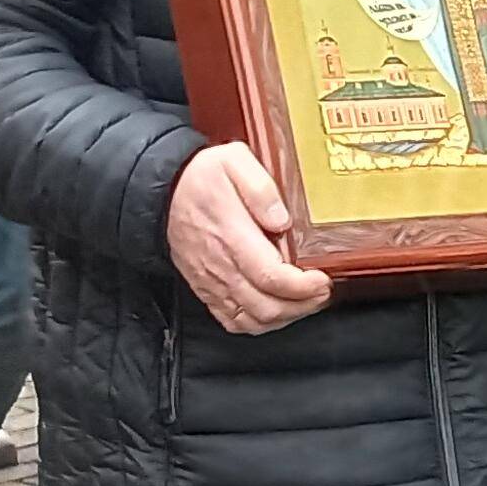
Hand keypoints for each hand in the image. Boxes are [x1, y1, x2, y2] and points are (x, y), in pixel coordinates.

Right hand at [167, 140, 332, 331]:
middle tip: (323, 291)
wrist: (163, 192)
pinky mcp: (207, 290)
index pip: (271, 277)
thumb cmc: (199, 178)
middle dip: (303, 305)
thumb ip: (261, 189)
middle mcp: (220, 266)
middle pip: (267, 307)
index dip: (303, 287)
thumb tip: (282, 220)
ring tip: (307, 302)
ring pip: (253, 320)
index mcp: (231, 236)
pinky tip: (278, 310)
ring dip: (285, 317)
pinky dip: (260, 323)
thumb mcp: (233, 161)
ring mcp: (212, 282)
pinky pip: (233, 321)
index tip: (322, 279)